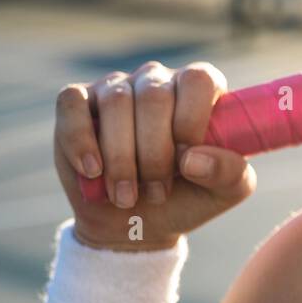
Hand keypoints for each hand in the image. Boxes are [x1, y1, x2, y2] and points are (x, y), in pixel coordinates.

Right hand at [53, 61, 256, 250]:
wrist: (136, 221)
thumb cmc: (187, 197)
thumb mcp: (223, 192)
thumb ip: (228, 172)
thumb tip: (192, 159)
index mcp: (200, 89)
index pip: (198, 80)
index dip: (191, 121)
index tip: (186, 162)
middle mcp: (158, 80)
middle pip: (154, 97)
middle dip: (155, 153)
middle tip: (157, 192)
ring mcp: (116, 87)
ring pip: (116, 103)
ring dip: (121, 158)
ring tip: (127, 196)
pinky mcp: (77, 103)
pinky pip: (73, 105)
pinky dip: (81, 142)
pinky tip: (93, 171)